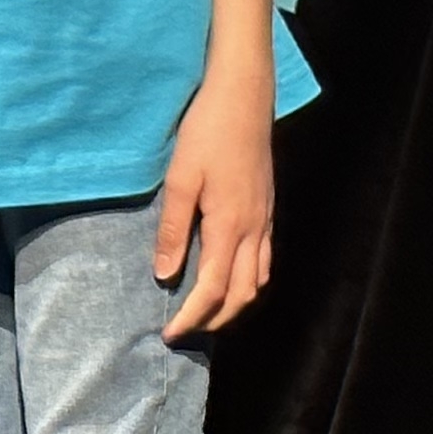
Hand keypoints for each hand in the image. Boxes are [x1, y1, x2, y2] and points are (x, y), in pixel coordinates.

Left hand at [155, 69, 276, 338]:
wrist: (243, 99)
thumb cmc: (206, 133)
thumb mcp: (179, 180)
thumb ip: (172, 230)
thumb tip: (164, 275)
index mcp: (229, 226)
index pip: (212, 289)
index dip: (192, 317)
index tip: (169, 334)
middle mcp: (254, 230)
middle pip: (242, 295)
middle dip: (214, 320)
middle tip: (185, 331)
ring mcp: (265, 220)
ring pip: (258, 281)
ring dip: (234, 304)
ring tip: (205, 312)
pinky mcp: (267, 210)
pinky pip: (264, 260)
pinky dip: (247, 282)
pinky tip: (228, 278)